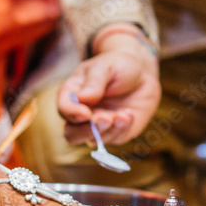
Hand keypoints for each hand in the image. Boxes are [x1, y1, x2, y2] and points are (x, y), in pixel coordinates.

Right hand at [56, 26, 160, 144]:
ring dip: (109, 130)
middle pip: (72, 134)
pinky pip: (115, 138)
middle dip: (86, 131)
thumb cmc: (117, 65)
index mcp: (72, 95)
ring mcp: (98, 125)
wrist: (142, 72)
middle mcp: (82, 114)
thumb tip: (82, 98)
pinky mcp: (116, 132)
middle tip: (105, 119)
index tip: (85, 113)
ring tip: (123, 114)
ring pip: (93, 140)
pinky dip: (122, 129)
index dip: (72, 113)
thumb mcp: (105, 66)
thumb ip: (93, 82)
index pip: (63, 109)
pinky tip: (129, 114)